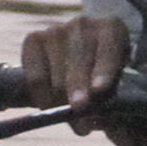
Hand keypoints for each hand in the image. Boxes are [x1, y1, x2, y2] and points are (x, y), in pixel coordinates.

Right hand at [18, 14, 131, 128]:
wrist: (75, 67)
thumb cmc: (100, 77)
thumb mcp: (112, 86)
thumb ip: (107, 100)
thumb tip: (93, 121)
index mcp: (113, 29)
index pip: (108, 49)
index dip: (104, 70)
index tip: (98, 90)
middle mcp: (84, 24)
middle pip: (79, 61)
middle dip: (78, 88)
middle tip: (79, 109)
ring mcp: (57, 30)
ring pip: (57, 71)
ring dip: (60, 97)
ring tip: (66, 115)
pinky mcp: (34, 39)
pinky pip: (35, 73)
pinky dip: (40, 92)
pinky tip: (46, 104)